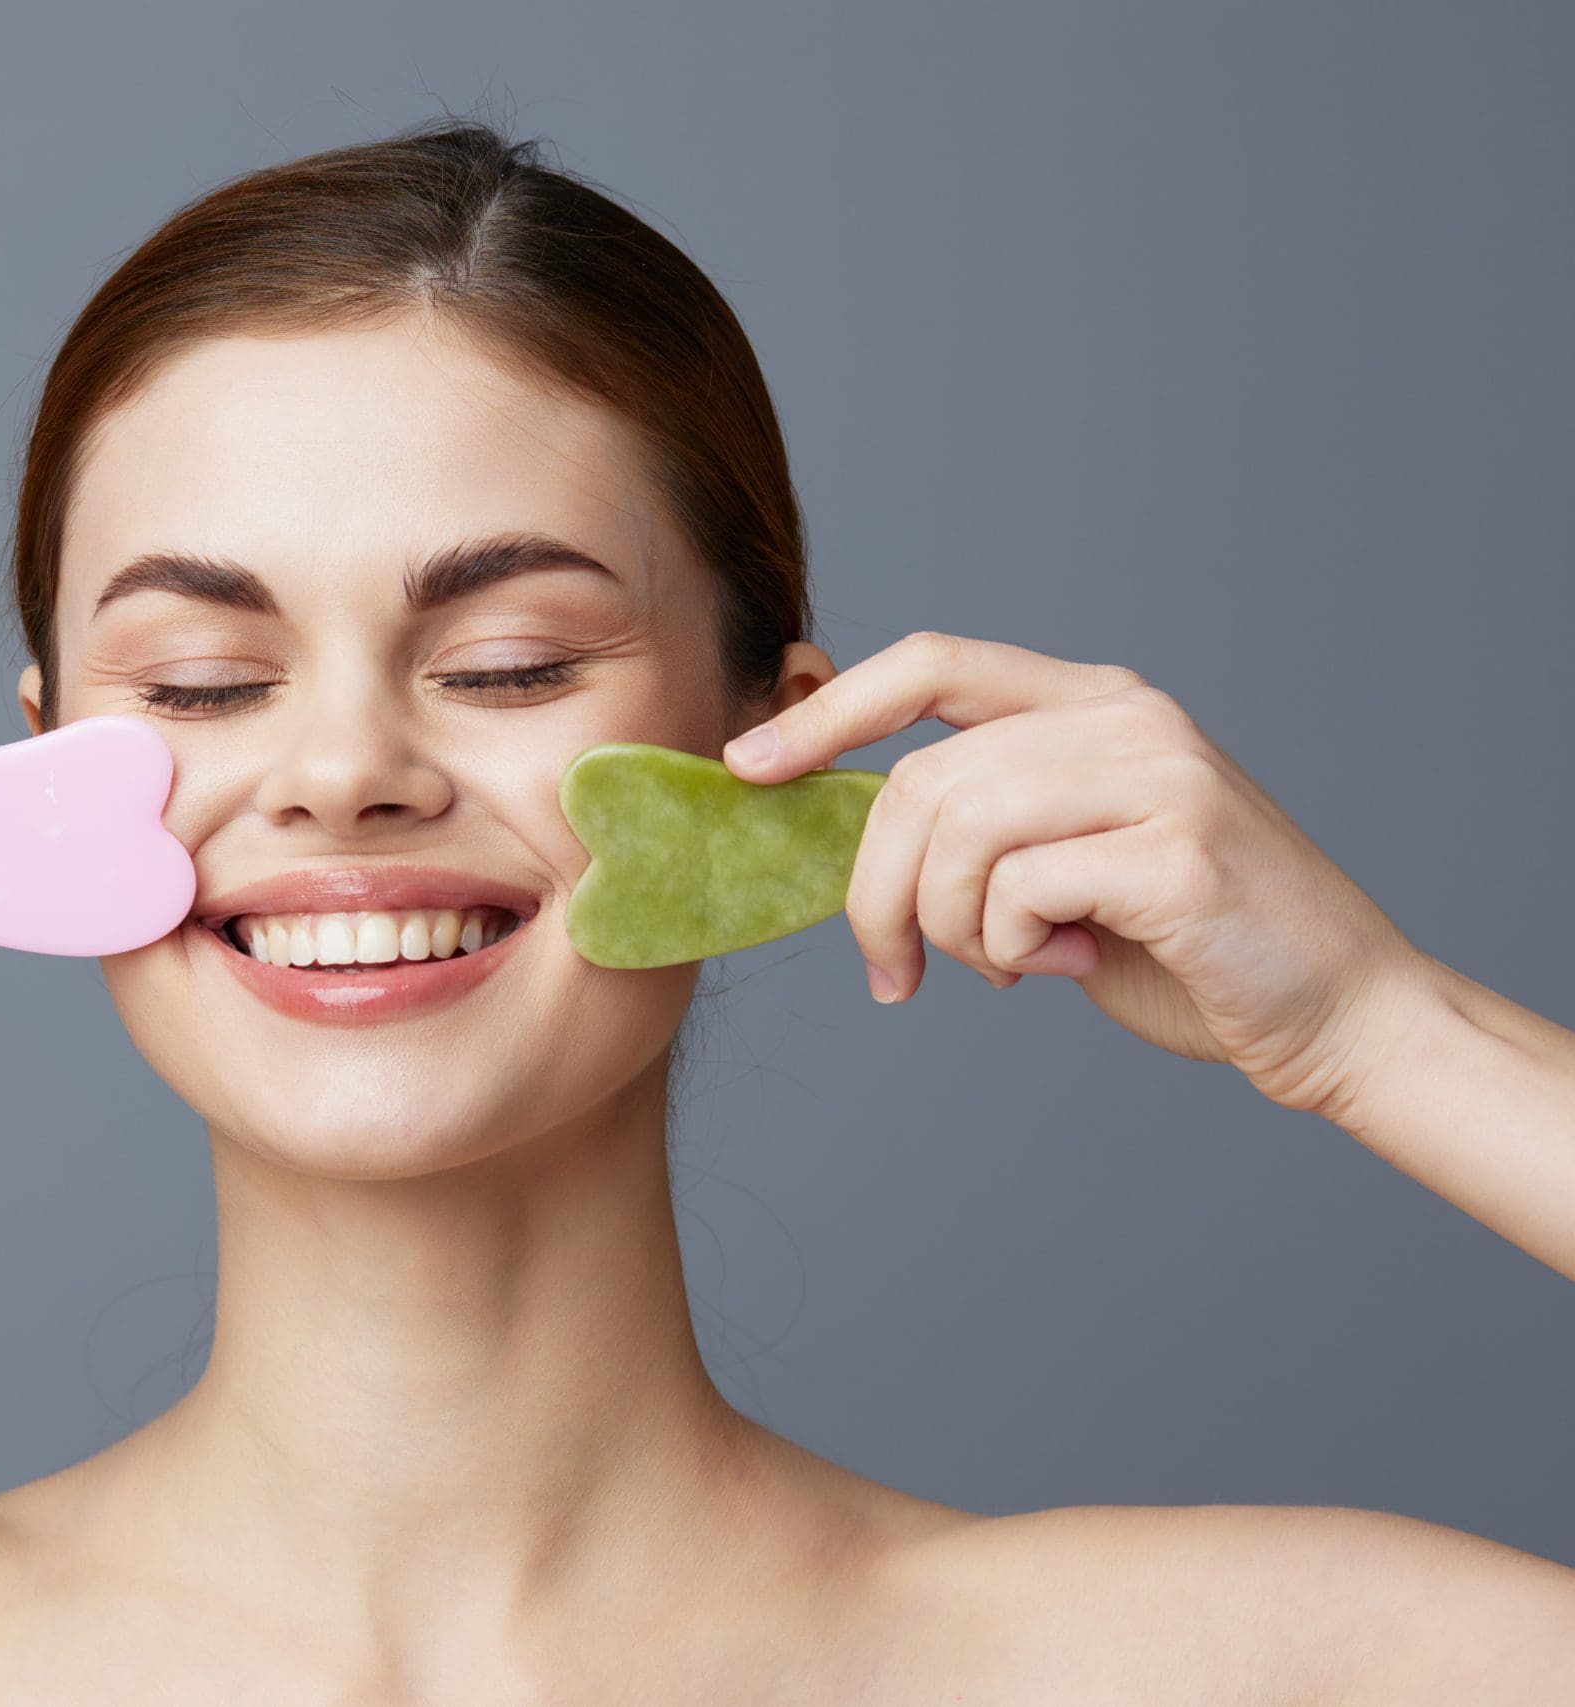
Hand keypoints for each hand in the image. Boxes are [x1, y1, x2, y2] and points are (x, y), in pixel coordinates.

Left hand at [721, 631, 1425, 1119]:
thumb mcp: (1066, 862)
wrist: (1339, 1013)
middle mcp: (1126, 718)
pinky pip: (1019, 892)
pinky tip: (1071, 970)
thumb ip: (983, 824)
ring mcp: (1160, 774)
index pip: (932, 662)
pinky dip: (1014, 950)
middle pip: (922, 777)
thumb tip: (849, 831)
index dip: (829, 711)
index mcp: (1093, 703)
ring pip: (959, 831)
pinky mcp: (1177, 849)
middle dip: (878, 889)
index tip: (750, 767)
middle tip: (895, 967)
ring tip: (1007, 968)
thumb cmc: (1186, 947)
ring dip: (951, 927)